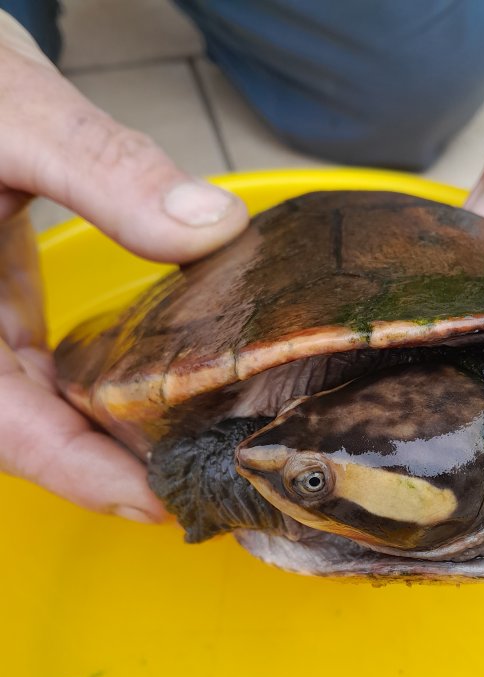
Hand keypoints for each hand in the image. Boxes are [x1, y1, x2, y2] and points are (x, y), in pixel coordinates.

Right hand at [0, 12, 247, 521]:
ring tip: (174, 456)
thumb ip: (102, 169)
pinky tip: (140, 394)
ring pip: (27, 408)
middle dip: (100, 471)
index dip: (80, 475)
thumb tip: (212, 228)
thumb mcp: (13, 114)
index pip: (6, 427)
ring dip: (96, 438)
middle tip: (186, 489)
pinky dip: (85, 391)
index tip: (154, 503)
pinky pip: (30, 369)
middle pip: (22, 433)